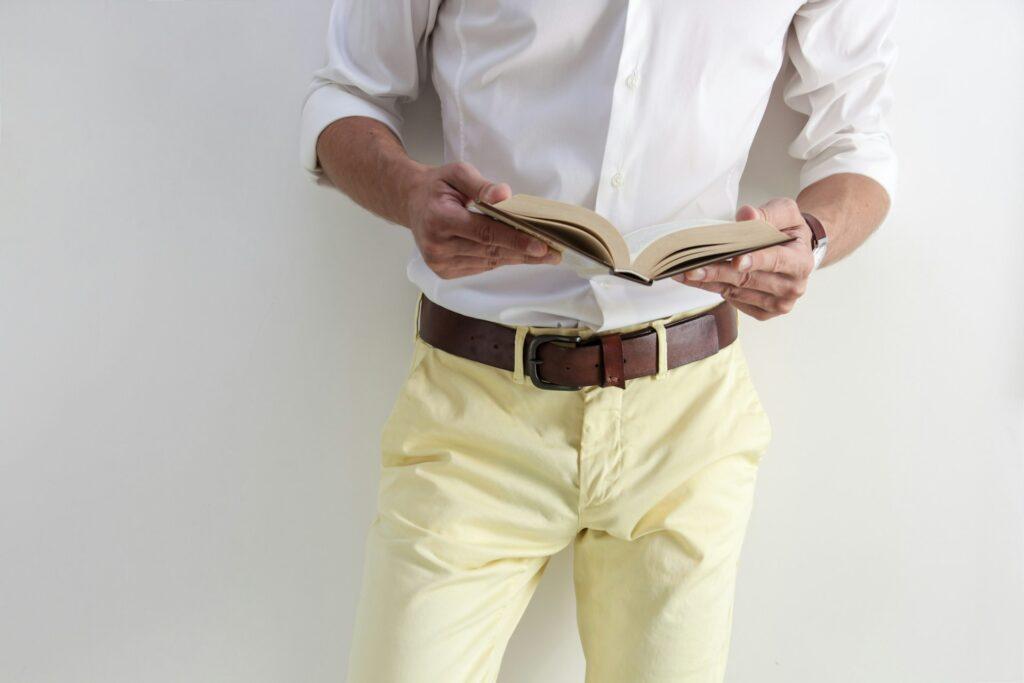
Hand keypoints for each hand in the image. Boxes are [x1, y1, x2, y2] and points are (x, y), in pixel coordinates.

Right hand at [404, 161, 560, 278]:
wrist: (412, 203)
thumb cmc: (438, 185)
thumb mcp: (457, 173)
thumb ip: (480, 184)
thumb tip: (505, 195)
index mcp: (439, 219)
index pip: (484, 232)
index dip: (514, 240)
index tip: (541, 245)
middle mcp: (437, 245)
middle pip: (490, 251)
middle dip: (524, 252)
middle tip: (554, 252)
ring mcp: (440, 262)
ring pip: (488, 262)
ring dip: (517, 258)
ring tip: (544, 255)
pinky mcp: (444, 271)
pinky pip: (481, 266)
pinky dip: (501, 259)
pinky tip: (518, 254)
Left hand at [676, 198, 814, 319]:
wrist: (795, 252)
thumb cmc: (788, 231)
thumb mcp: (785, 213)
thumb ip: (768, 213)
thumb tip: (747, 216)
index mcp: (801, 262)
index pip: (776, 261)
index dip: (755, 261)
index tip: (735, 260)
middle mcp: (792, 287)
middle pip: (749, 280)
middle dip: (718, 272)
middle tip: (692, 268)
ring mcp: (778, 304)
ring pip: (736, 293)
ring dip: (709, 282)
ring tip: (684, 272)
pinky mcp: (764, 313)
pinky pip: (734, 302)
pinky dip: (714, 290)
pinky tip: (697, 281)